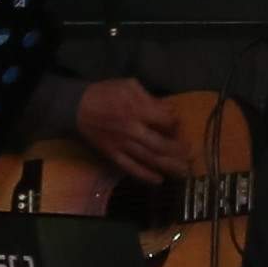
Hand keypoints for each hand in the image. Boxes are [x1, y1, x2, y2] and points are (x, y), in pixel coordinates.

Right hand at [70, 75, 185, 186]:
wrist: (77, 106)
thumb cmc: (105, 93)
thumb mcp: (129, 85)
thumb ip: (151, 98)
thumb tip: (169, 109)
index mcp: (136, 110)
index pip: (164, 120)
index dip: (174, 122)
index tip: (177, 122)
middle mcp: (132, 130)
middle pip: (160, 145)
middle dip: (178, 151)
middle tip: (191, 154)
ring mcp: (122, 145)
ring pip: (149, 159)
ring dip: (168, 166)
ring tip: (183, 170)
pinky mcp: (113, 154)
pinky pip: (131, 168)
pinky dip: (145, 176)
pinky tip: (159, 181)